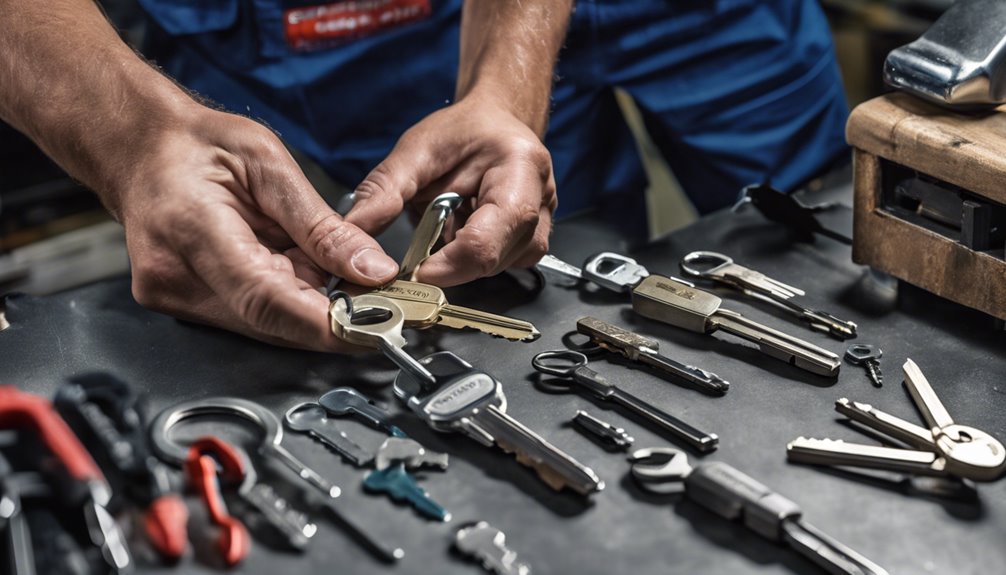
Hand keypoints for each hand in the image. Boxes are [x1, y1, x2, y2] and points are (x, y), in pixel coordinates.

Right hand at [117, 108, 398, 350]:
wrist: (137, 147)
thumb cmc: (195, 144)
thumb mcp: (268, 164)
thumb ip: (321, 224)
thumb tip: (371, 269)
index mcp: (192, 231)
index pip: (267, 301)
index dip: (325, 324)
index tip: (373, 328)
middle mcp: (174, 277)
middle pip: (269, 322)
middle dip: (328, 314)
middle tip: (371, 290)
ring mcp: (172, 296)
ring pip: (262, 325)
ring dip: (303, 303)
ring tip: (313, 257)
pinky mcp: (180, 304)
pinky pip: (248, 316)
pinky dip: (282, 298)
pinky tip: (286, 264)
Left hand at [345, 92, 556, 285]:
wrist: (495, 121)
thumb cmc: (464, 130)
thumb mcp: (417, 149)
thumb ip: (385, 189)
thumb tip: (354, 229)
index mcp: (519, 169)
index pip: (487, 238)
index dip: (449, 264)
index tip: (415, 269)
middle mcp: (541, 199)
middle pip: (497, 259)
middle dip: (454, 261)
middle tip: (424, 242)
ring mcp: (542, 221)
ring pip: (502, 267)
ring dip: (466, 257)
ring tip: (450, 222)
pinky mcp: (533, 237)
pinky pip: (504, 264)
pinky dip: (475, 256)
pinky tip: (465, 230)